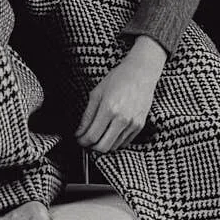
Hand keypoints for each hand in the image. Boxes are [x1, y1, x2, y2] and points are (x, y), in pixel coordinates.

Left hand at [75, 35, 165, 153]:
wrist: (141, 72)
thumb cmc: (118, 78)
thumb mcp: (97, 93)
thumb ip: (87, 115)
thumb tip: (80, 132)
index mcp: (109, 108)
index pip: (92, 136)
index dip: (82, 141)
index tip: (79, 139)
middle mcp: (122, 118)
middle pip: (103, 147)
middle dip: (91, 147)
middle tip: (86, 140)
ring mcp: (132, 123)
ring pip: (114, 147)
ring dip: (103, 144)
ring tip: (99, 134)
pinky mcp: (140, 125)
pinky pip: (124, 142)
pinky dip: (115, 141)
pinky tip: (110, 131)